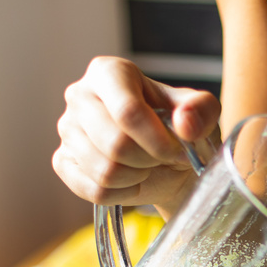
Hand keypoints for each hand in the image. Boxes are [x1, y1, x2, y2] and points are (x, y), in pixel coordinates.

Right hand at [52, 56, 220, 216]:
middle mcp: (80, 95)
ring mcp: (67, 129)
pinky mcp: (62, 161)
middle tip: (162, 157)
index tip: (177, 151)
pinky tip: (131, 180)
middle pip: (115, 144)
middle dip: (149, 160)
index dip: (158, 141)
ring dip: (136, 177)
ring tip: (146, 165)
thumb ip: (202, 110)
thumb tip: (185, 123)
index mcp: (110, 72)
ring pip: (104, 170)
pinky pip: (94, 190)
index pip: (128, 111)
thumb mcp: (203, 113)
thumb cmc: (180, 130)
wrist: (169, 161)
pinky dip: (121, 193)